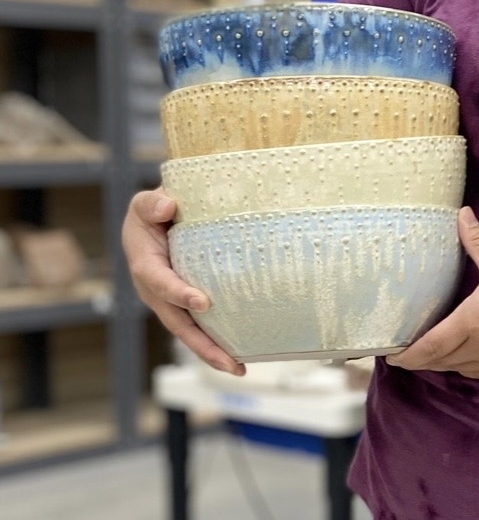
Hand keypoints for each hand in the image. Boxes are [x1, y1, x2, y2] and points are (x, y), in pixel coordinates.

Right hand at [122, 187, 244, 375]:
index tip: (203, 302)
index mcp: (145, 267)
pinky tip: (242, 350)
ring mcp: (171, 302)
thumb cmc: (150, 214)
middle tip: (229, 360)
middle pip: (178, 323)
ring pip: (190, 332)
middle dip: (202, 345)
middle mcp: (156, 292)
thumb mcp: (144, 204)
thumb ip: (152, 204)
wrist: (151, 223)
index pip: (162, 283)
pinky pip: (200, 325)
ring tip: (239, 367)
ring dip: (212, 352)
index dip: (180, 293)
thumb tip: (168, 206)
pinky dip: (217, 340)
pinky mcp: (185, 304)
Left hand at [386, 207, 478, 379]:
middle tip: (403, 354)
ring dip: (442, 363)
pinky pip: (478, 373)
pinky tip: (465, 357)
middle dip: (420, 360)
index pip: (430, 346)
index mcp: (471, 322)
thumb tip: (461, 213)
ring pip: (458, 369)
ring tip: (430, 354)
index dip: (408, 354)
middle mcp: (478, 348)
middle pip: (439, 362)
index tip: (390, 356)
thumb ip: (476, 240)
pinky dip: (464, 366)